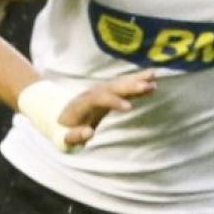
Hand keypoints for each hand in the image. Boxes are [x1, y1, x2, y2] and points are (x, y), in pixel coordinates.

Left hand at [20, 70, 156, 151]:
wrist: (59, 115)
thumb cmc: (63, 129)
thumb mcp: (64, 136)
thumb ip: (74, 136)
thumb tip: (89, 133)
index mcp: (81, 104)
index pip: (98, 98)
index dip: (113, 101)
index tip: (129, 107)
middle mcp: (92, 93)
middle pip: (111, 87)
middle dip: (130, 86)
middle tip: (149, 86)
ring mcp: (100, 91)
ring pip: (119, 83)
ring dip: (136, 79)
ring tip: (154, 76)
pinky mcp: (108, 92)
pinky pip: (123, 84)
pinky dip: (136, 80)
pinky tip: (152, 77)